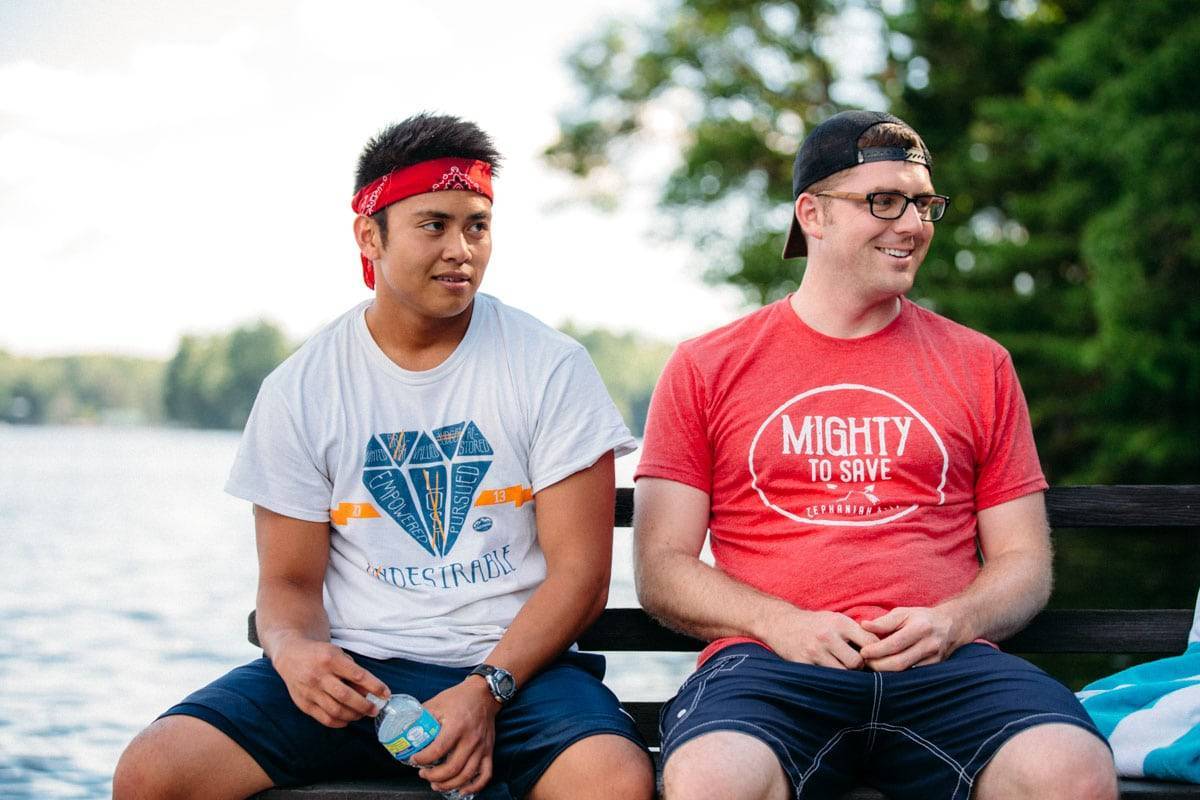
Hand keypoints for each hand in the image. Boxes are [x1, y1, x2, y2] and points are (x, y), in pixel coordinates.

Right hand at [271, 635, 389, 726]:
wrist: (291, 655)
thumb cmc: (321, 654)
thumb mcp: (338, 654)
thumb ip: (353, 671)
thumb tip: (369, 692)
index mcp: (331, 659)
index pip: (358, 676)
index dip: (375, 686)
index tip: (386, 694)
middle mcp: (319, 675)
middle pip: (346, 696)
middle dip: (364, 706)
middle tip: (375, 710)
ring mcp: (309, 691)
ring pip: (335, 710)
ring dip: (353, 715)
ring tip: (362, 714)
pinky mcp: (303, 703)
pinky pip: (324, 718)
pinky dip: (339, 722)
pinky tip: (347, 720)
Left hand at [408, 676, 498, 795]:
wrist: (484, 694)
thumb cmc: (460, 698)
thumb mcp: (437, 703)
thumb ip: (422, 716)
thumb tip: (405, 727)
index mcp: (456, 726)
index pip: (438, 750)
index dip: (423, 759)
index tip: (413, 759)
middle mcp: (471, 739)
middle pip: (452, 768)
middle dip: (434, 776)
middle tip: (423, 774)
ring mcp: (481, 747)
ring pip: (467, 775)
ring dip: (449, 784)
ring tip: (436, 784)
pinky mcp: (488, 751)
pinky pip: (485, 775)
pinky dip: (474, 786)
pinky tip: (461, 790)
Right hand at [765, 608, 878, 668]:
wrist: (780, 623)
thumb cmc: (814, 623)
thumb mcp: (835, 618)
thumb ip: (855, 631)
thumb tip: (883, 647)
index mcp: (839, 622)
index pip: (870, 642)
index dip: (876, 653)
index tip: (874, 658)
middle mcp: (827, 636)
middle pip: (857, 662)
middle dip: (859, 667)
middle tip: (856, 666)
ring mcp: (814, 651)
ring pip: (842, 673)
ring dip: (845, 675)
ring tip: (843, 669)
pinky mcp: (803, 663)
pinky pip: (825, 678)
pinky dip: (829, 679)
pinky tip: (829, 673)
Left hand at [859, 606, 957, 670]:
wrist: (951, 625)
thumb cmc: (921, 618)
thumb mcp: (903, 613)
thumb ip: (883, 621)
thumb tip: (863, 625)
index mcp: (920, 628)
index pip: (895, 644)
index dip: (877, 650)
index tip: (863, 652)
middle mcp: (929, 645)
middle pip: (900, 662)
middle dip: (879, 665)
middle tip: (865, 662)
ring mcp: (934, 659)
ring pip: (906, 672)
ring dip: (886, 672)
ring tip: (873, 667)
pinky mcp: (935, 668)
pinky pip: (913, 675)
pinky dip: (898, 675)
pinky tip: (887, 672)